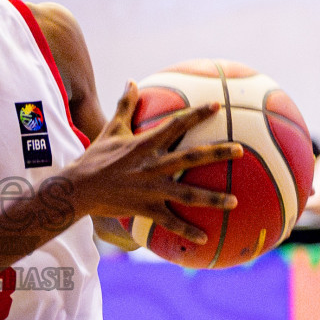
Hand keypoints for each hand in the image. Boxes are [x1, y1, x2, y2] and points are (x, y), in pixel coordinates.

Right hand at [64, 82, 242, 243]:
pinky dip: (186, 231)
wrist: (79, 187)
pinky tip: (204, 238)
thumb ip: (125, 106)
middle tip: (241, 150)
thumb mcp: (111, 129)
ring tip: (235, 201)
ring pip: (188, 194)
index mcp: (146, 144)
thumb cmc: (95, 157)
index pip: (177, 124)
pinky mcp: (146, 208)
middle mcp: (153, 165)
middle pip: (191, 157)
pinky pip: (170, 222)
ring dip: (213, 198)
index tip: (218, 106)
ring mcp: (151, 188)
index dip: (198, 114)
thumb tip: (131, 81)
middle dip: (218, 153)